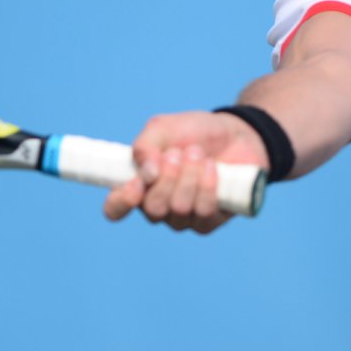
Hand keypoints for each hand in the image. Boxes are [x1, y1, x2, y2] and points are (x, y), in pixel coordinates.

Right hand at [101, 111, 267, 232]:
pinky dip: (208, 186)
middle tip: (177, 153)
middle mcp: (158, 207)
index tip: (137, 182)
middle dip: (167, 178)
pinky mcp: (209, 221)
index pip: (115, 209)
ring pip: (179, 210)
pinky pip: (203, 213)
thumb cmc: (195, 132)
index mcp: (138, 186)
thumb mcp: (164, 128)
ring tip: (197, 154)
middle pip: (153, 209)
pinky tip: (211, 168)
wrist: (235, 134)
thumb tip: (146, 174)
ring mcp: (183, 218)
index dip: (122, 202)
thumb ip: (145, 146)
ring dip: (189, 177)